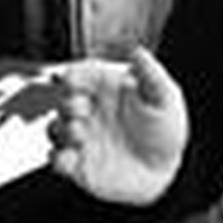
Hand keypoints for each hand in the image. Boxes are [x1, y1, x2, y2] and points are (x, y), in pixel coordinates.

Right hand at [48, 47, 186, 204]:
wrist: (166, 172)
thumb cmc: (165, 132)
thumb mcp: (165, 98)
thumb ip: (150, 74)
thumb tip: (137, 51)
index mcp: (107, 91)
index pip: (82, 76)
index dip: (74, 76)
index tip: (73, 78)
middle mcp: (92, 113)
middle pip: (64, 100)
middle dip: (67, 102)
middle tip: (81, 108)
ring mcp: (83, 139)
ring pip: (56, 128)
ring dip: (62, 128)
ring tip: (79, 132)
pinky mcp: (79, 165)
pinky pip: (57, 160)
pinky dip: (58, 158)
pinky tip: (71, 156)